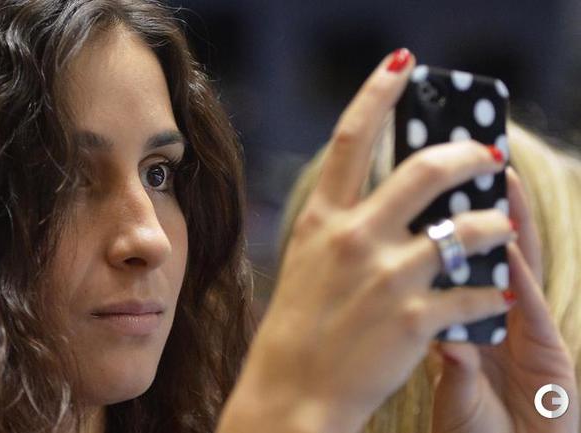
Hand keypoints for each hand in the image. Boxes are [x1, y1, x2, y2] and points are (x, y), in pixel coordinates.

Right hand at [220, 49, 515, 432]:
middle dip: (464, 152)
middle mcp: (354, 239)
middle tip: (486, 150)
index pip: (350, 138)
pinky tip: (492, 295)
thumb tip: (387, 204)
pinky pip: (473, 293)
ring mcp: (386, 277)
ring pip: (466, 228)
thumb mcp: (309, 263)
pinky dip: (489, 292)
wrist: (290, 395)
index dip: (377, 93)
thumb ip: (342, 228)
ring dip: (493, 224)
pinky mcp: (415, 319)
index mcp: (322, 221)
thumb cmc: (297, 329)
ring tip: (501, 226)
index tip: (402, 62)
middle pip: (423, 170)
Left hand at [431, 166, 578, 432]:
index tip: (430, 188)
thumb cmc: (475, 429)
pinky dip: (520, 273)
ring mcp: (526, 330)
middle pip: (485, 251)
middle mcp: (498, 316)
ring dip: (505, 223)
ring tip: (496, 180)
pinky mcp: (551, 352)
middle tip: (463, 163)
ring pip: (514, 266)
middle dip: (478, 209)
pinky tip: (509, 241)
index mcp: (469, 319)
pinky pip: (530, 306)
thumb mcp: (450, 383)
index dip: (449, 225)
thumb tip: (431, 316)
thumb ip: (445, 347)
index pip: (457, 262)